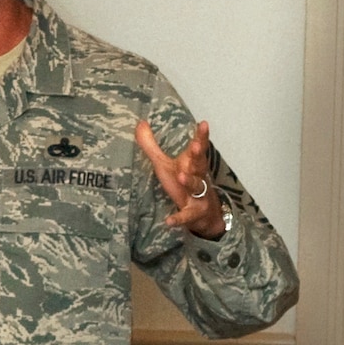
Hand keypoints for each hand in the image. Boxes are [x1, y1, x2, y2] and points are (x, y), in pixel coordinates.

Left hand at [135, 118, 227, 238]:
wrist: (203, 214)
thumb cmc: (182, 182)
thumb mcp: (165, 164)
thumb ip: (152, 145)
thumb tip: (140, 123)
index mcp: (192, 164)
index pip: (198, 148)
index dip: (201, 136)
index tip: (203, 123)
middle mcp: (198, 177)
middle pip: (200, 165)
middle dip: (198, 156)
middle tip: (195, 147)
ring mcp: (197, 196)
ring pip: (195, 187)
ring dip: (189, 181)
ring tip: (181, 176)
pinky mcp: (192, 213)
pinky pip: (185, 215)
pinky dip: (178, 218)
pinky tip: (168, 221)